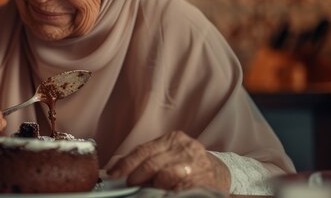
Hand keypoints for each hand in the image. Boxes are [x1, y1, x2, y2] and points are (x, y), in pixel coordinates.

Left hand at [107, 131, 230, 192]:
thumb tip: (117, 166)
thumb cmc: (186, 163)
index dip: (126, 163)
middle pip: (153, 162)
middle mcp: (185, 147)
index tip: (113, 173)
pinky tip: (164, 193)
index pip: (143, 150)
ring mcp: (195, 163)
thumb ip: (146, 158)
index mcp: (172, 138)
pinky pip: (180, 187)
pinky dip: (168, 191)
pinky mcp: (204, 179)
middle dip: (137, 175)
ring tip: (149, 190)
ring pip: (166, 175)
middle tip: (130, 184)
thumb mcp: (167, 153)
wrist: (217, 171)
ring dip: (153, 185)